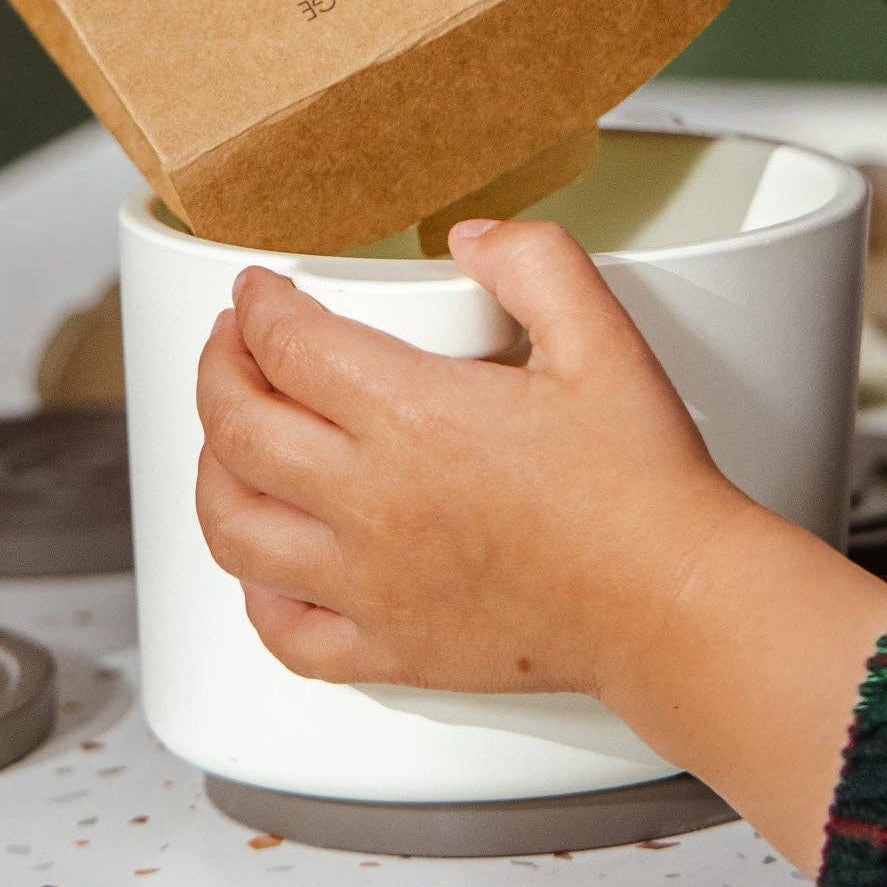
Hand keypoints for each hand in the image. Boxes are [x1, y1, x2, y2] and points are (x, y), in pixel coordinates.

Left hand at [195, 218, 740, 699]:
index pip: (289, 346)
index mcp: (414, 418)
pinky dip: (254, 591)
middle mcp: (373, 504)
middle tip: (231, 346)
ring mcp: (372, 584)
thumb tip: (472, 238)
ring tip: (230, 440)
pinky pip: (285, 630)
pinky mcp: (391, 648)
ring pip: (236, 530)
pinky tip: (267, 561)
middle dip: (218, 372)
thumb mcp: (601, 338)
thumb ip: (536, 262)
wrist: (673, 603)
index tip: (257, 292)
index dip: (258, 306)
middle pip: (239, 430)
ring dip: (213, 473)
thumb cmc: (641, 486)